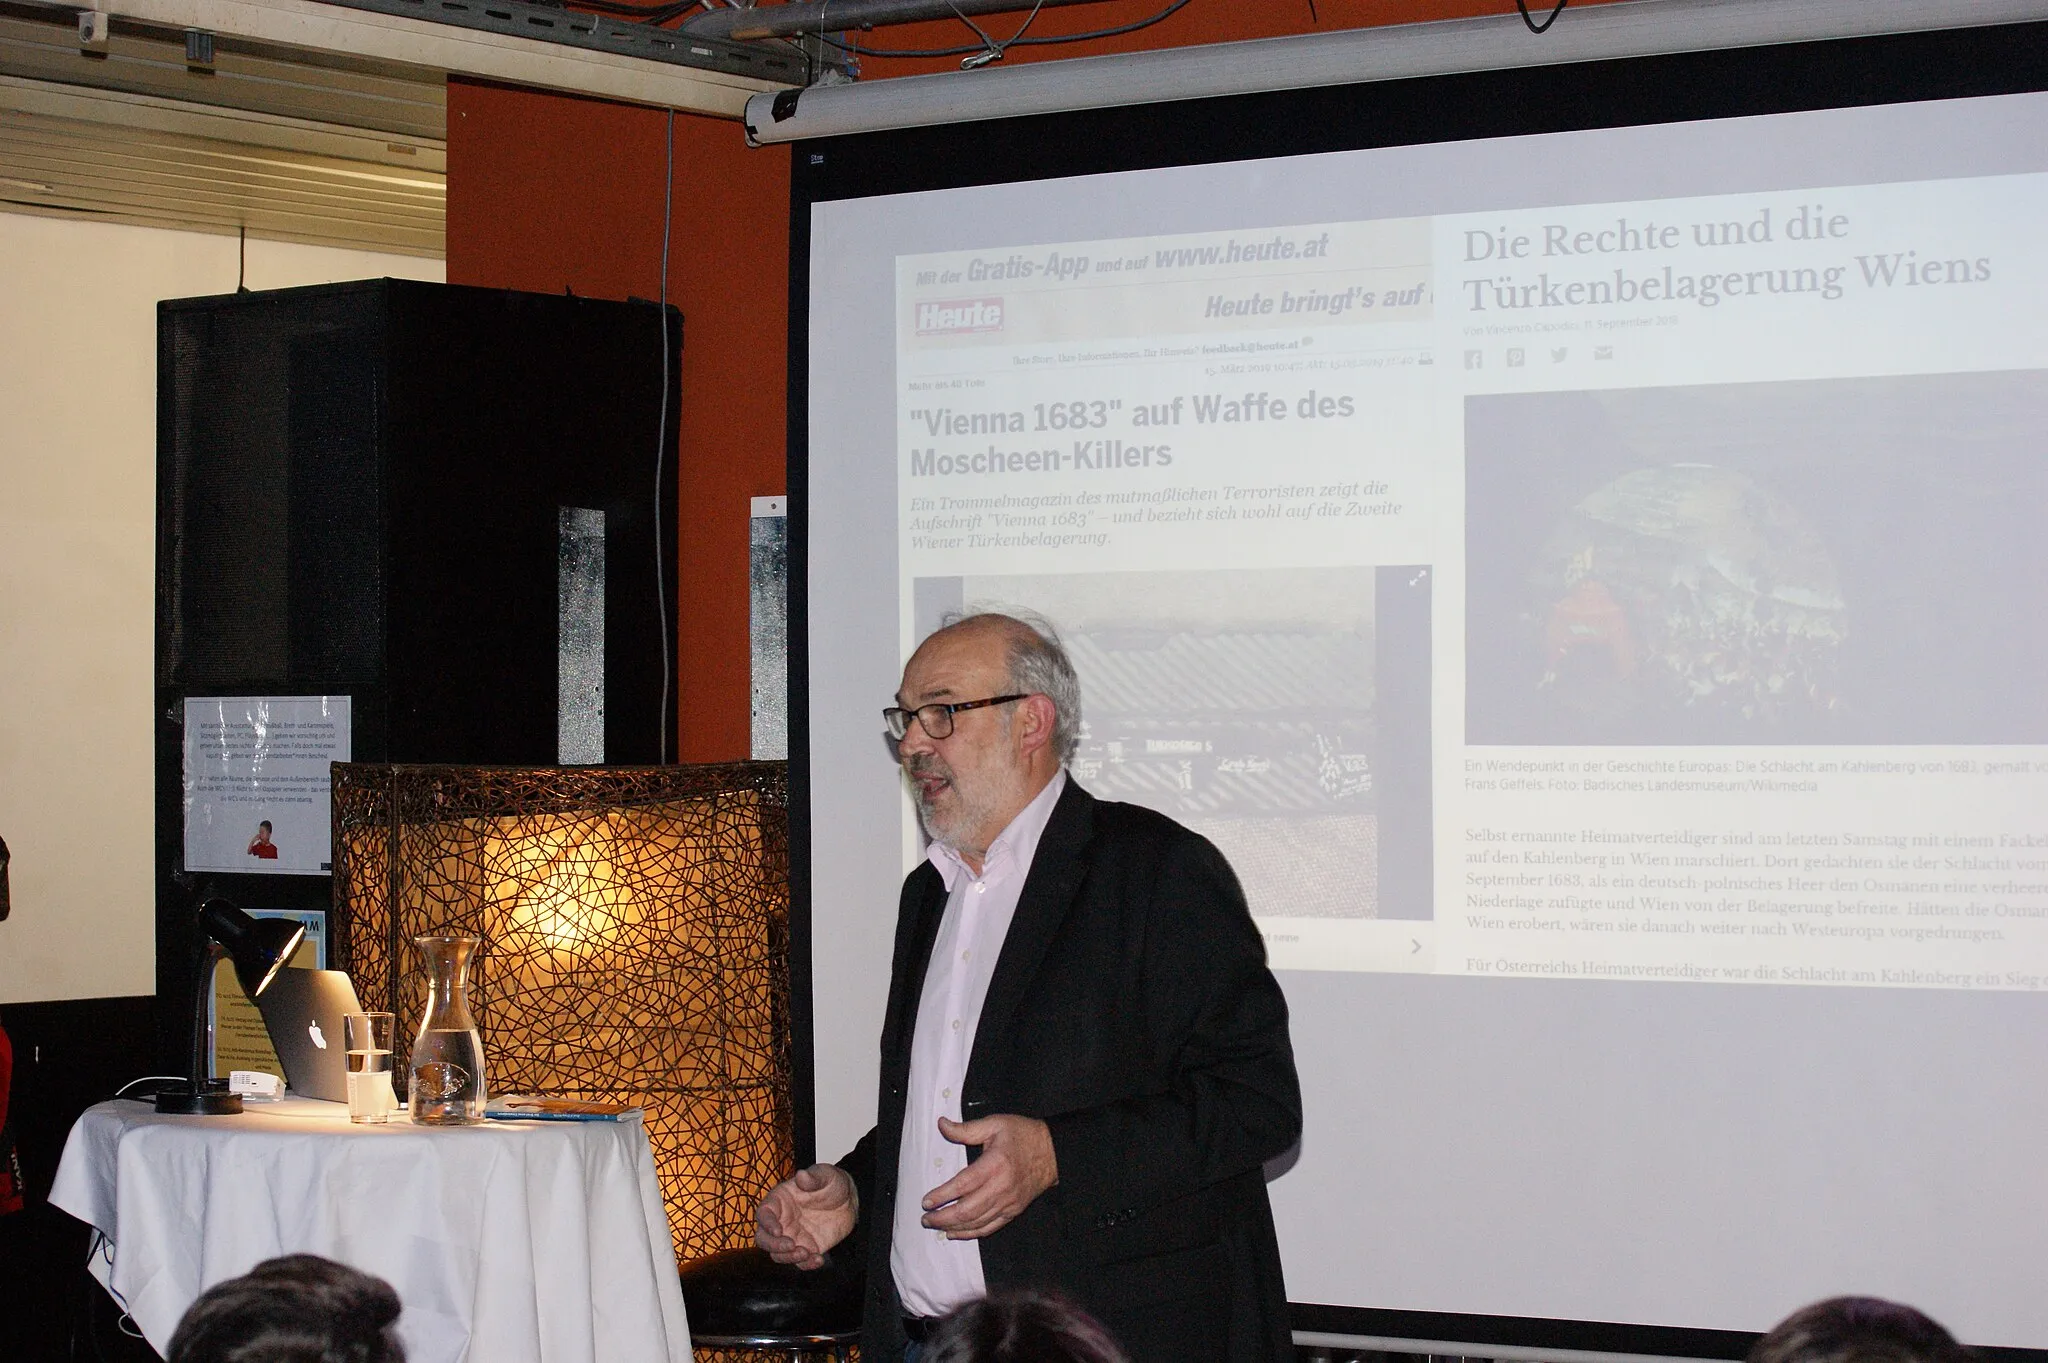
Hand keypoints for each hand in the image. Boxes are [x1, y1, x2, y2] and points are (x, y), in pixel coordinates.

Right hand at [755, 1163, 857, 1268]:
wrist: (849, 1200)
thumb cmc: (831, 1183)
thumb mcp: (826, 1175)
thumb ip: (813, 1177)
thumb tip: (801, 1175)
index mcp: (780, 1200)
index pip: (764, 1213)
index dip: (767, 1223)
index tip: (777, 1230)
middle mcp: (782, 1220)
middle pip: (763, 1238)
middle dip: (773, 1245)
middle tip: (791, 1245)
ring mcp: (792, 1237)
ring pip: (778, 1254)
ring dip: (789, 1257)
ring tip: (807, 1253)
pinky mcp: (806, 1248)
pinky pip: (800, 1263)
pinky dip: (807, 1265)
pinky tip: (819, 1259)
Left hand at [920, 1114, 1057, 1239]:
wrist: (1053, 1152)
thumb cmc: (1024, 1136)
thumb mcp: (995, 1124)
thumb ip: (966, 1129)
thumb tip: (942, 1124)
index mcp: (995, 1164)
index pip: (963, 1185)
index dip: (942, 1195)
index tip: (926, 1201)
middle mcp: (1001, 1187)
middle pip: (968, 1210)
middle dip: (943, 1217)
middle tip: (926, 1218)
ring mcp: (1008, 1202)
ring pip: (977, 1222)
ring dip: (953, 1227)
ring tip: (936, 1225)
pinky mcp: (1013, 1211)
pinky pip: (989, 1227)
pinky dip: (971, 1233)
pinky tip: (956, 1233)